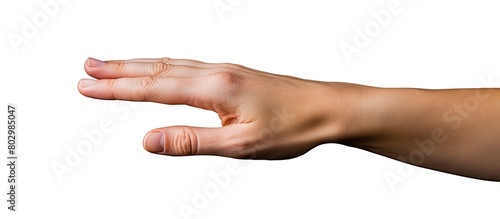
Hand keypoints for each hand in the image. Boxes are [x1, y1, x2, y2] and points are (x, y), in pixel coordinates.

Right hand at [78, 57, 347, 158]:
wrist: (327, 108)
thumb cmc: (291, 127)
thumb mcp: (240, 145)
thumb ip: (192, 141)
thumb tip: (147, 141)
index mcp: (214, 88)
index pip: (153, 87)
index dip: (117, 88)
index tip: (87, 85)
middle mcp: (216, 72)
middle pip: (156, 68)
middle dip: (118, 70)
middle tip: (87, 68)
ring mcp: (225, 70)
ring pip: (171, 63)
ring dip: (138, 64)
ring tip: (112, 64)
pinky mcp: (233, 74)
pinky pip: (188, 64)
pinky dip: (163, 65)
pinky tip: (160, 68)